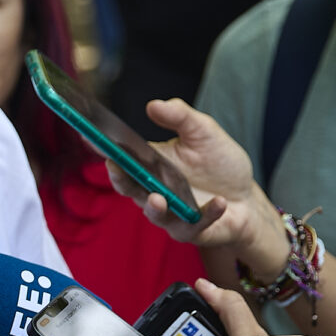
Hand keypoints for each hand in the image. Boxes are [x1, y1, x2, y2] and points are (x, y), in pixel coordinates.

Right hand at [104, 98, 288, 274]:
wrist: (246, 198)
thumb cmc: (220, 165)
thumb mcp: (204, 132)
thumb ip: (180, 117)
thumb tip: (154, 104)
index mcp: (151, 165)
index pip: (123, 156)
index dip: (104, 147)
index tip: (90, 135)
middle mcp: (153, 191)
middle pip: (129, 187)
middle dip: (120, 179)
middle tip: (115, 167)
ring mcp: (170, 214)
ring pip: (155, 214)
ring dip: (155, 207)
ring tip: (158, 198)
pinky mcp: (191, 230)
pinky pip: (194, 225)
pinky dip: (207, 214)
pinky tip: (219, 202)